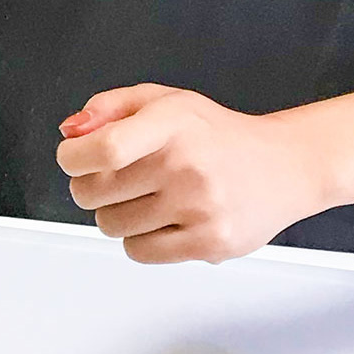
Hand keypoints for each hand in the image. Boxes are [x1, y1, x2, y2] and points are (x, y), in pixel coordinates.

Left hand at [56, 84, 325, 265]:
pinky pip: (138, 252)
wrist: (282, 166)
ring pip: (111, 225)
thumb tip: (70, 131)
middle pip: (96, 191)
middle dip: (88, 186)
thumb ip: (109, 108)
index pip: (105, 148)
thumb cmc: (216, 134)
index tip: (73, 158)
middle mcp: (186, 165)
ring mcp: (199, 207)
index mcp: (171, 123)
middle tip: (109, 180)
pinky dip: (138, 239)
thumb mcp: (163, 101)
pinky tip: (159, 220)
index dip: (74, 157)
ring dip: (115, 214)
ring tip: (143, 198)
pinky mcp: (210, 243)